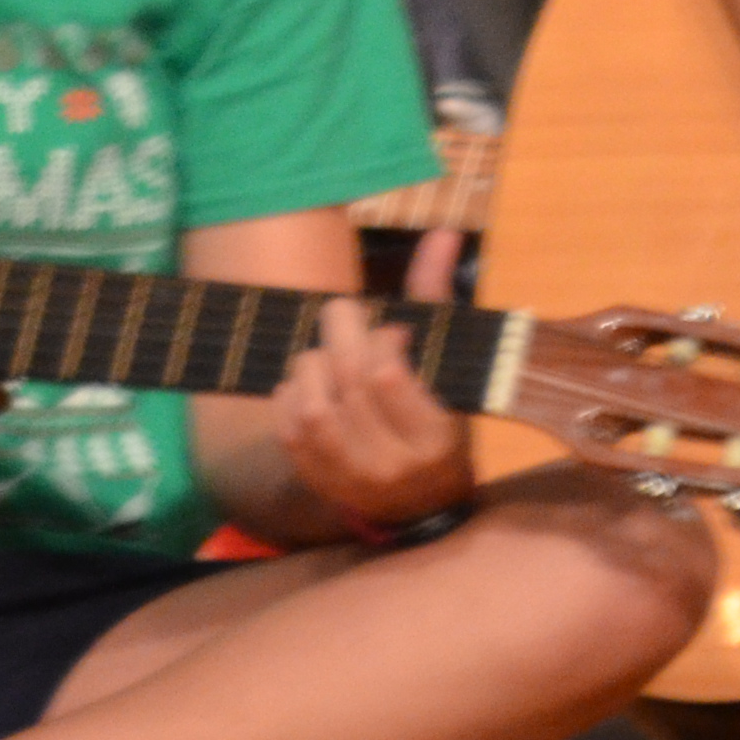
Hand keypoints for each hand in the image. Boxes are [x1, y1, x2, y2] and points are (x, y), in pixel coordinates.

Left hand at [281, 292, 476, 532]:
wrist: (423, 505)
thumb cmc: (444, 422)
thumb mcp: (452, 367)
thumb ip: (438, 300)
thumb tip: (444, 233)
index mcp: (434, 434)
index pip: (387, 376)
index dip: (380, 339)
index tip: (391, 331)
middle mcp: (392, 463)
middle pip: (346, 385)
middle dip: (339, 335)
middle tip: (343, 316)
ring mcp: (351, 478)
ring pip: (312, 408)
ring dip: (311, 367)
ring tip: (327, 355)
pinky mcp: (319, 481)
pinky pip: (288, 432)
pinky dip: (288, 396)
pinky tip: (305, 384)